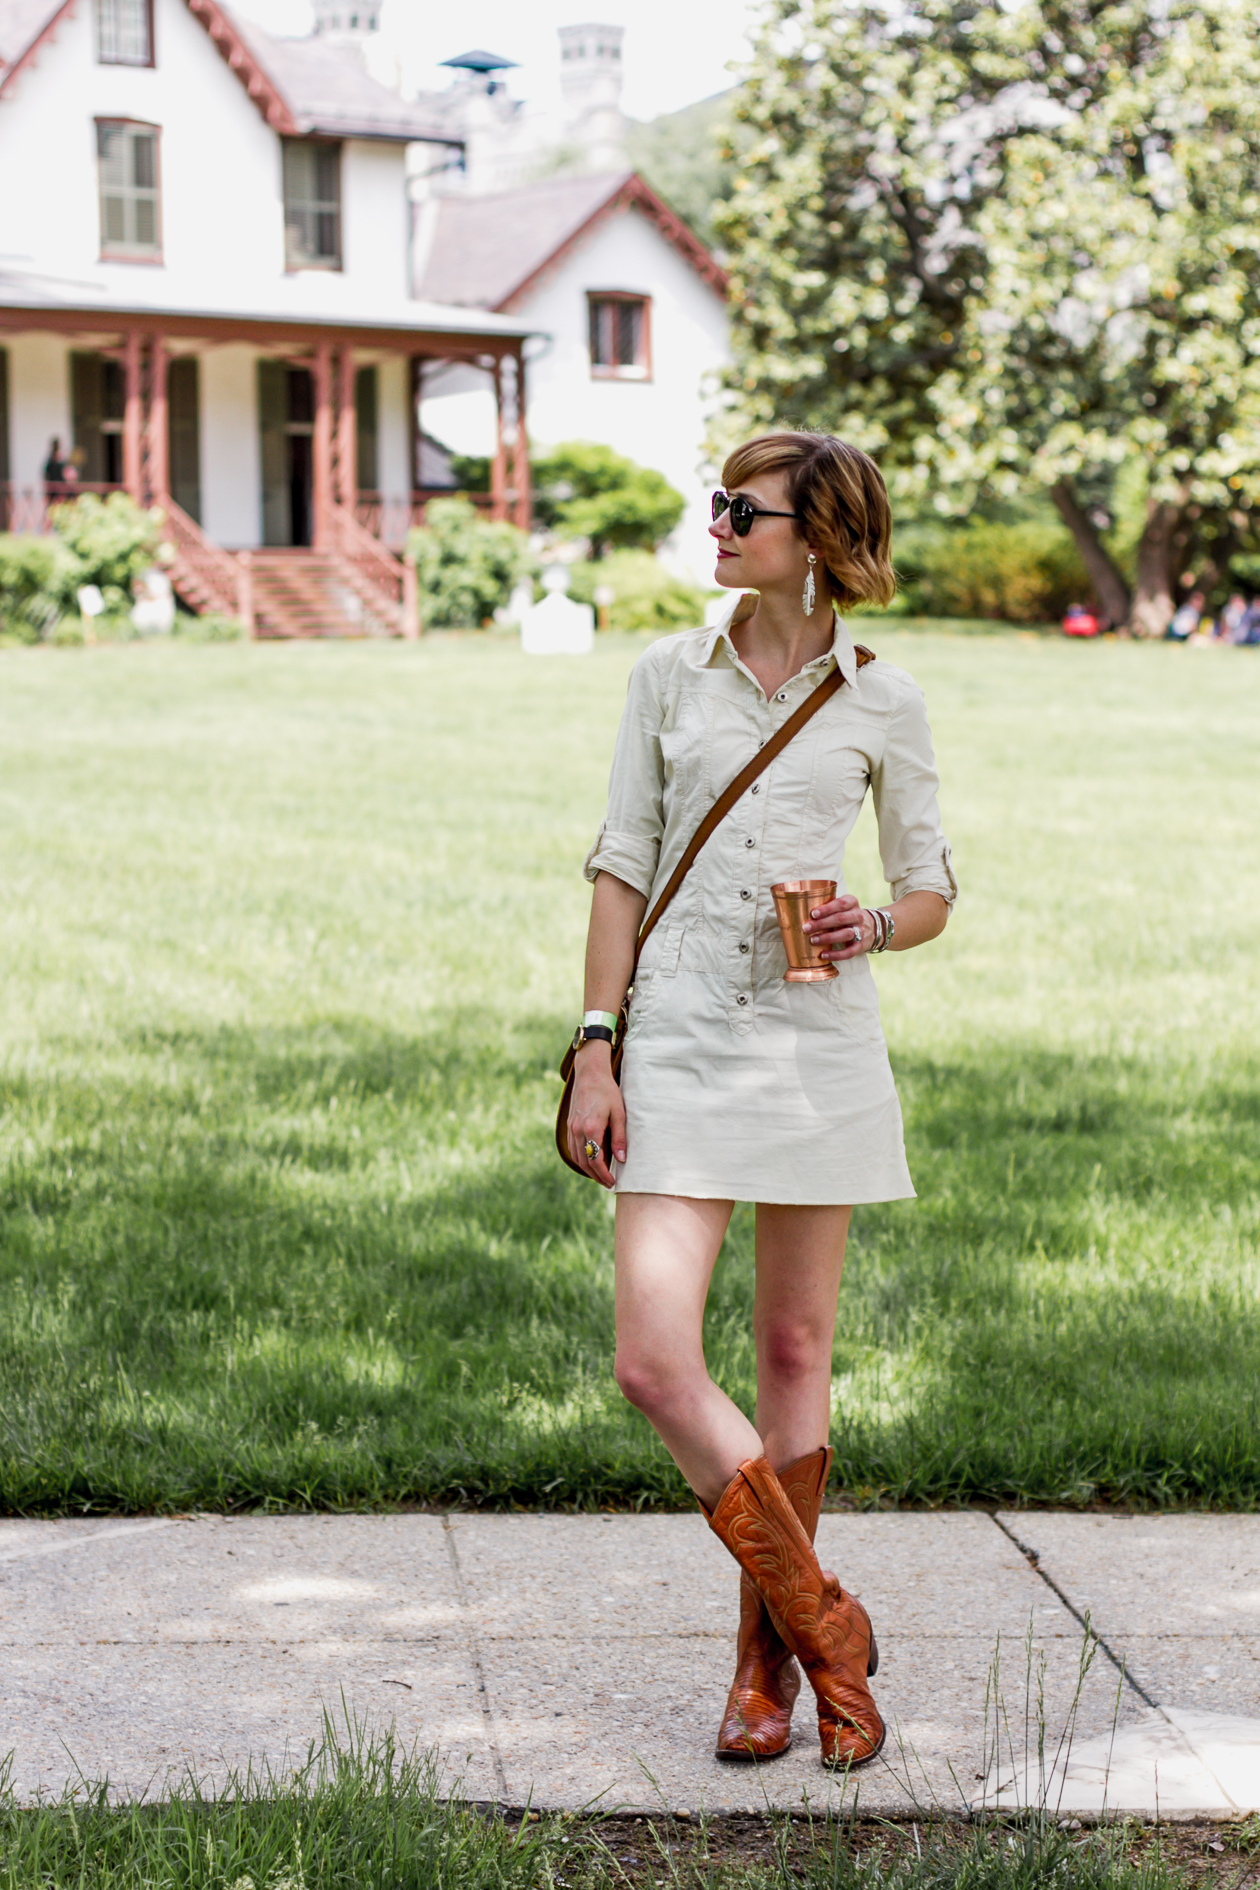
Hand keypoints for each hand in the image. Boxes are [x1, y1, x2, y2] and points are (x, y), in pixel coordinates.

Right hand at [567, 1042, 626, 1188]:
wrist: (590, 1074)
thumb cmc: (608, 1091)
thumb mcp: (619, 1113)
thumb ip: (620, 1138)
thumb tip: (622, 1159)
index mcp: (591, 1128)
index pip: (596, 1160)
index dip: (604, 1174)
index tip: (612, 1182)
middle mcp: (578, 1130)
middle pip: (584, 1162)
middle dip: (596, 1176)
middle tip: (607, 1183)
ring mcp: (572, 1127)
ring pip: (576, 1156)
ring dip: (587, 1169)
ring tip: (600, 1175)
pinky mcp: (570, 1124)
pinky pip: (572, 1147)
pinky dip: (580, 1158)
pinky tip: (589, 1160)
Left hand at [802, 892, 868, 961]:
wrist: (871, 928)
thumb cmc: (847, 915)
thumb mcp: (842, 907)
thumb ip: (827, 908)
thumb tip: (801, 912)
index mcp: (852, 903)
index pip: (841, 903)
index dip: (827, 909)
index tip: (813, 914)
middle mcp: (858, 916)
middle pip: (841, 919)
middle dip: (822, 924)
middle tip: (807, 928)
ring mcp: (861, 931)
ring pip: (845, 934)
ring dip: (828, 938)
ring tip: (813, 940)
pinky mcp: (861, 946)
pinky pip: (849, 952)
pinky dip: (836, 955)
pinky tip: (823, 955)